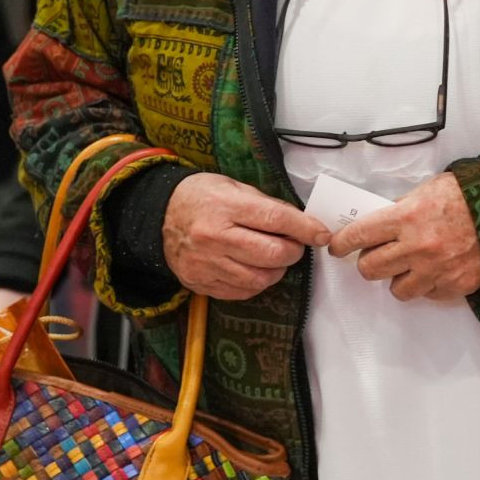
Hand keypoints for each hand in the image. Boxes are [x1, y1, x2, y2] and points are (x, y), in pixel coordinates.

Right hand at [163, 173, 330, 300]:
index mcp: (224, 206)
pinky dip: (256, 283)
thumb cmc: (201, 196)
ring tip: (275, 258)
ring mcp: (206, 263)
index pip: (276, 219)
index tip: (321, 234)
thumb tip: (299, 223)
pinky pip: (241, 292)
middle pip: (271, 254)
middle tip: (295, 245)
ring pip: (259, 279)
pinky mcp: (200, 282)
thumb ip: (265, 205)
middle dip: (293, 252)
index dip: (305, 228)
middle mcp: (214, 237)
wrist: (159, 215)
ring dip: (277, 271)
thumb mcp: (232, 187)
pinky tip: (255, 269)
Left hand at [327, 172, 479, 301]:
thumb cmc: (468, 195)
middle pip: (370, 269)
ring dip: (399, 277)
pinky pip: (427, 294)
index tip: (337, 246)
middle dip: (369, 262)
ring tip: (411, 264)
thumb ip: (402, 207)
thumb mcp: (428, 189)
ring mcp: (436, 270)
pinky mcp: (454, 286)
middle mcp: (417, 247)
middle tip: (378, 254)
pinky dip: (427, 284)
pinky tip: (437, 268)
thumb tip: (380, 223)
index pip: (360, 235)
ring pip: (396, 289)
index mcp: (406, 217)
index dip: (342, 243)